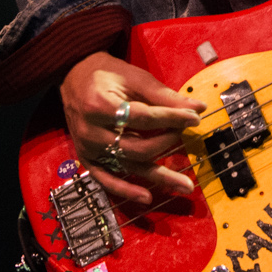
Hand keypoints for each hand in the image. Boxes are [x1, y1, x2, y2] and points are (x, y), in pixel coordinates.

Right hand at [59, 51, 205, 205]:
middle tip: (184, 135)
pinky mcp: (87, 158)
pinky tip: (147, 197)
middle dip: (166, 143)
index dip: (172, 119)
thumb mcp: (135, 78)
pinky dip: (126, 190)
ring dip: (158, 176)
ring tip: (185, 186)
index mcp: (100, 105)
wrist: (75, 77)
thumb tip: (197, 108)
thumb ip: (163, 96)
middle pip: (137, 147)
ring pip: (128, 165)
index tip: (194, 118)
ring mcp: (88, 148)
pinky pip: (106, 180)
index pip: (143, 118)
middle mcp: (91, 130)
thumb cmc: (107, 74)